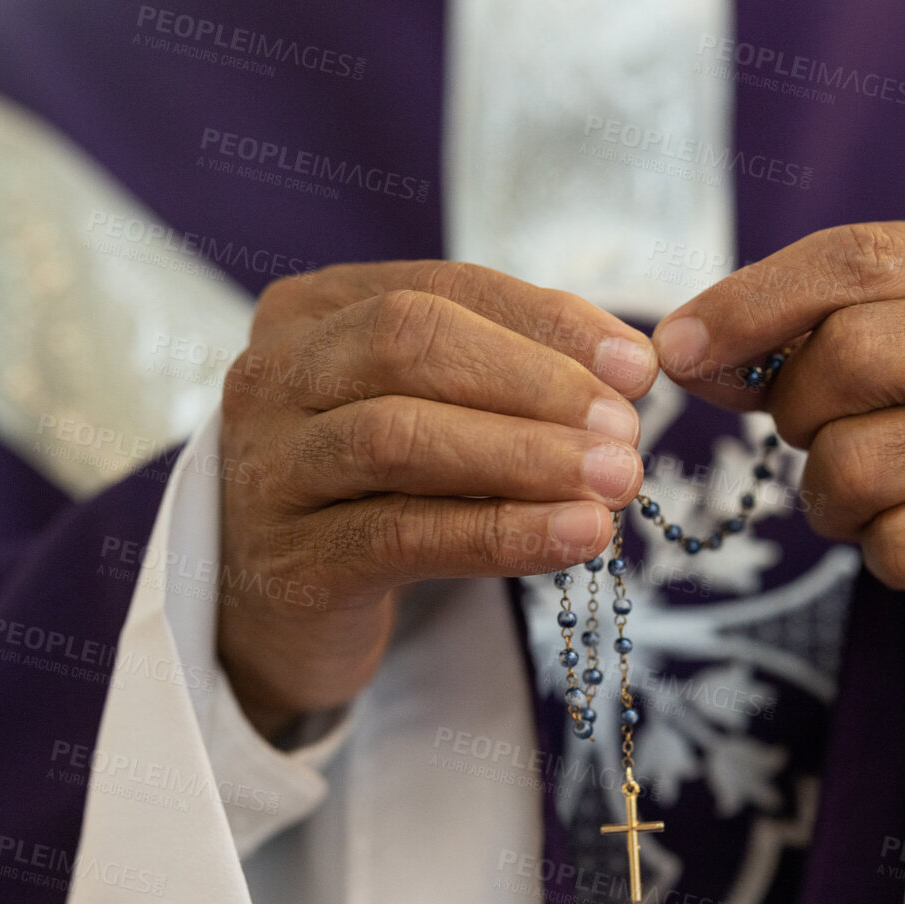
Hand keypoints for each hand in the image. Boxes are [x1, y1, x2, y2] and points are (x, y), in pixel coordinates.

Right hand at [219, 261, 657, 735]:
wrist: (284, 613)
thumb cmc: (374, 492)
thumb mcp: (432, 413)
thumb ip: (508, 374)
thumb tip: (632, 365)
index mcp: (311, 311)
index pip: (441, 289)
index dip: (547, 321)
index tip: (638, 367)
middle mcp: (271, 374)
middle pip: (410, 344)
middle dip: (536, 383)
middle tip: (627, 431)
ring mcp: (267, 468)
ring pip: (401, 438)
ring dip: (525, 456)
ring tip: (616, 483)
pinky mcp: (288, 562)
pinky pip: (402, 535)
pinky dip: (501, 534)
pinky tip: (575, 536)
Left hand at [652, 222, 904, 666]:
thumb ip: (804, 330)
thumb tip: (683, 352)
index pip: (853, 260)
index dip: (748, 304)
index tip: (677, 350)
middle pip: (847, 360)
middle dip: (796, 408)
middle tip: (817, 430)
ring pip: (856, 466)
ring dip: (828, 492)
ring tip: (874, 487)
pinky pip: (896, 546)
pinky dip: (877, 549)